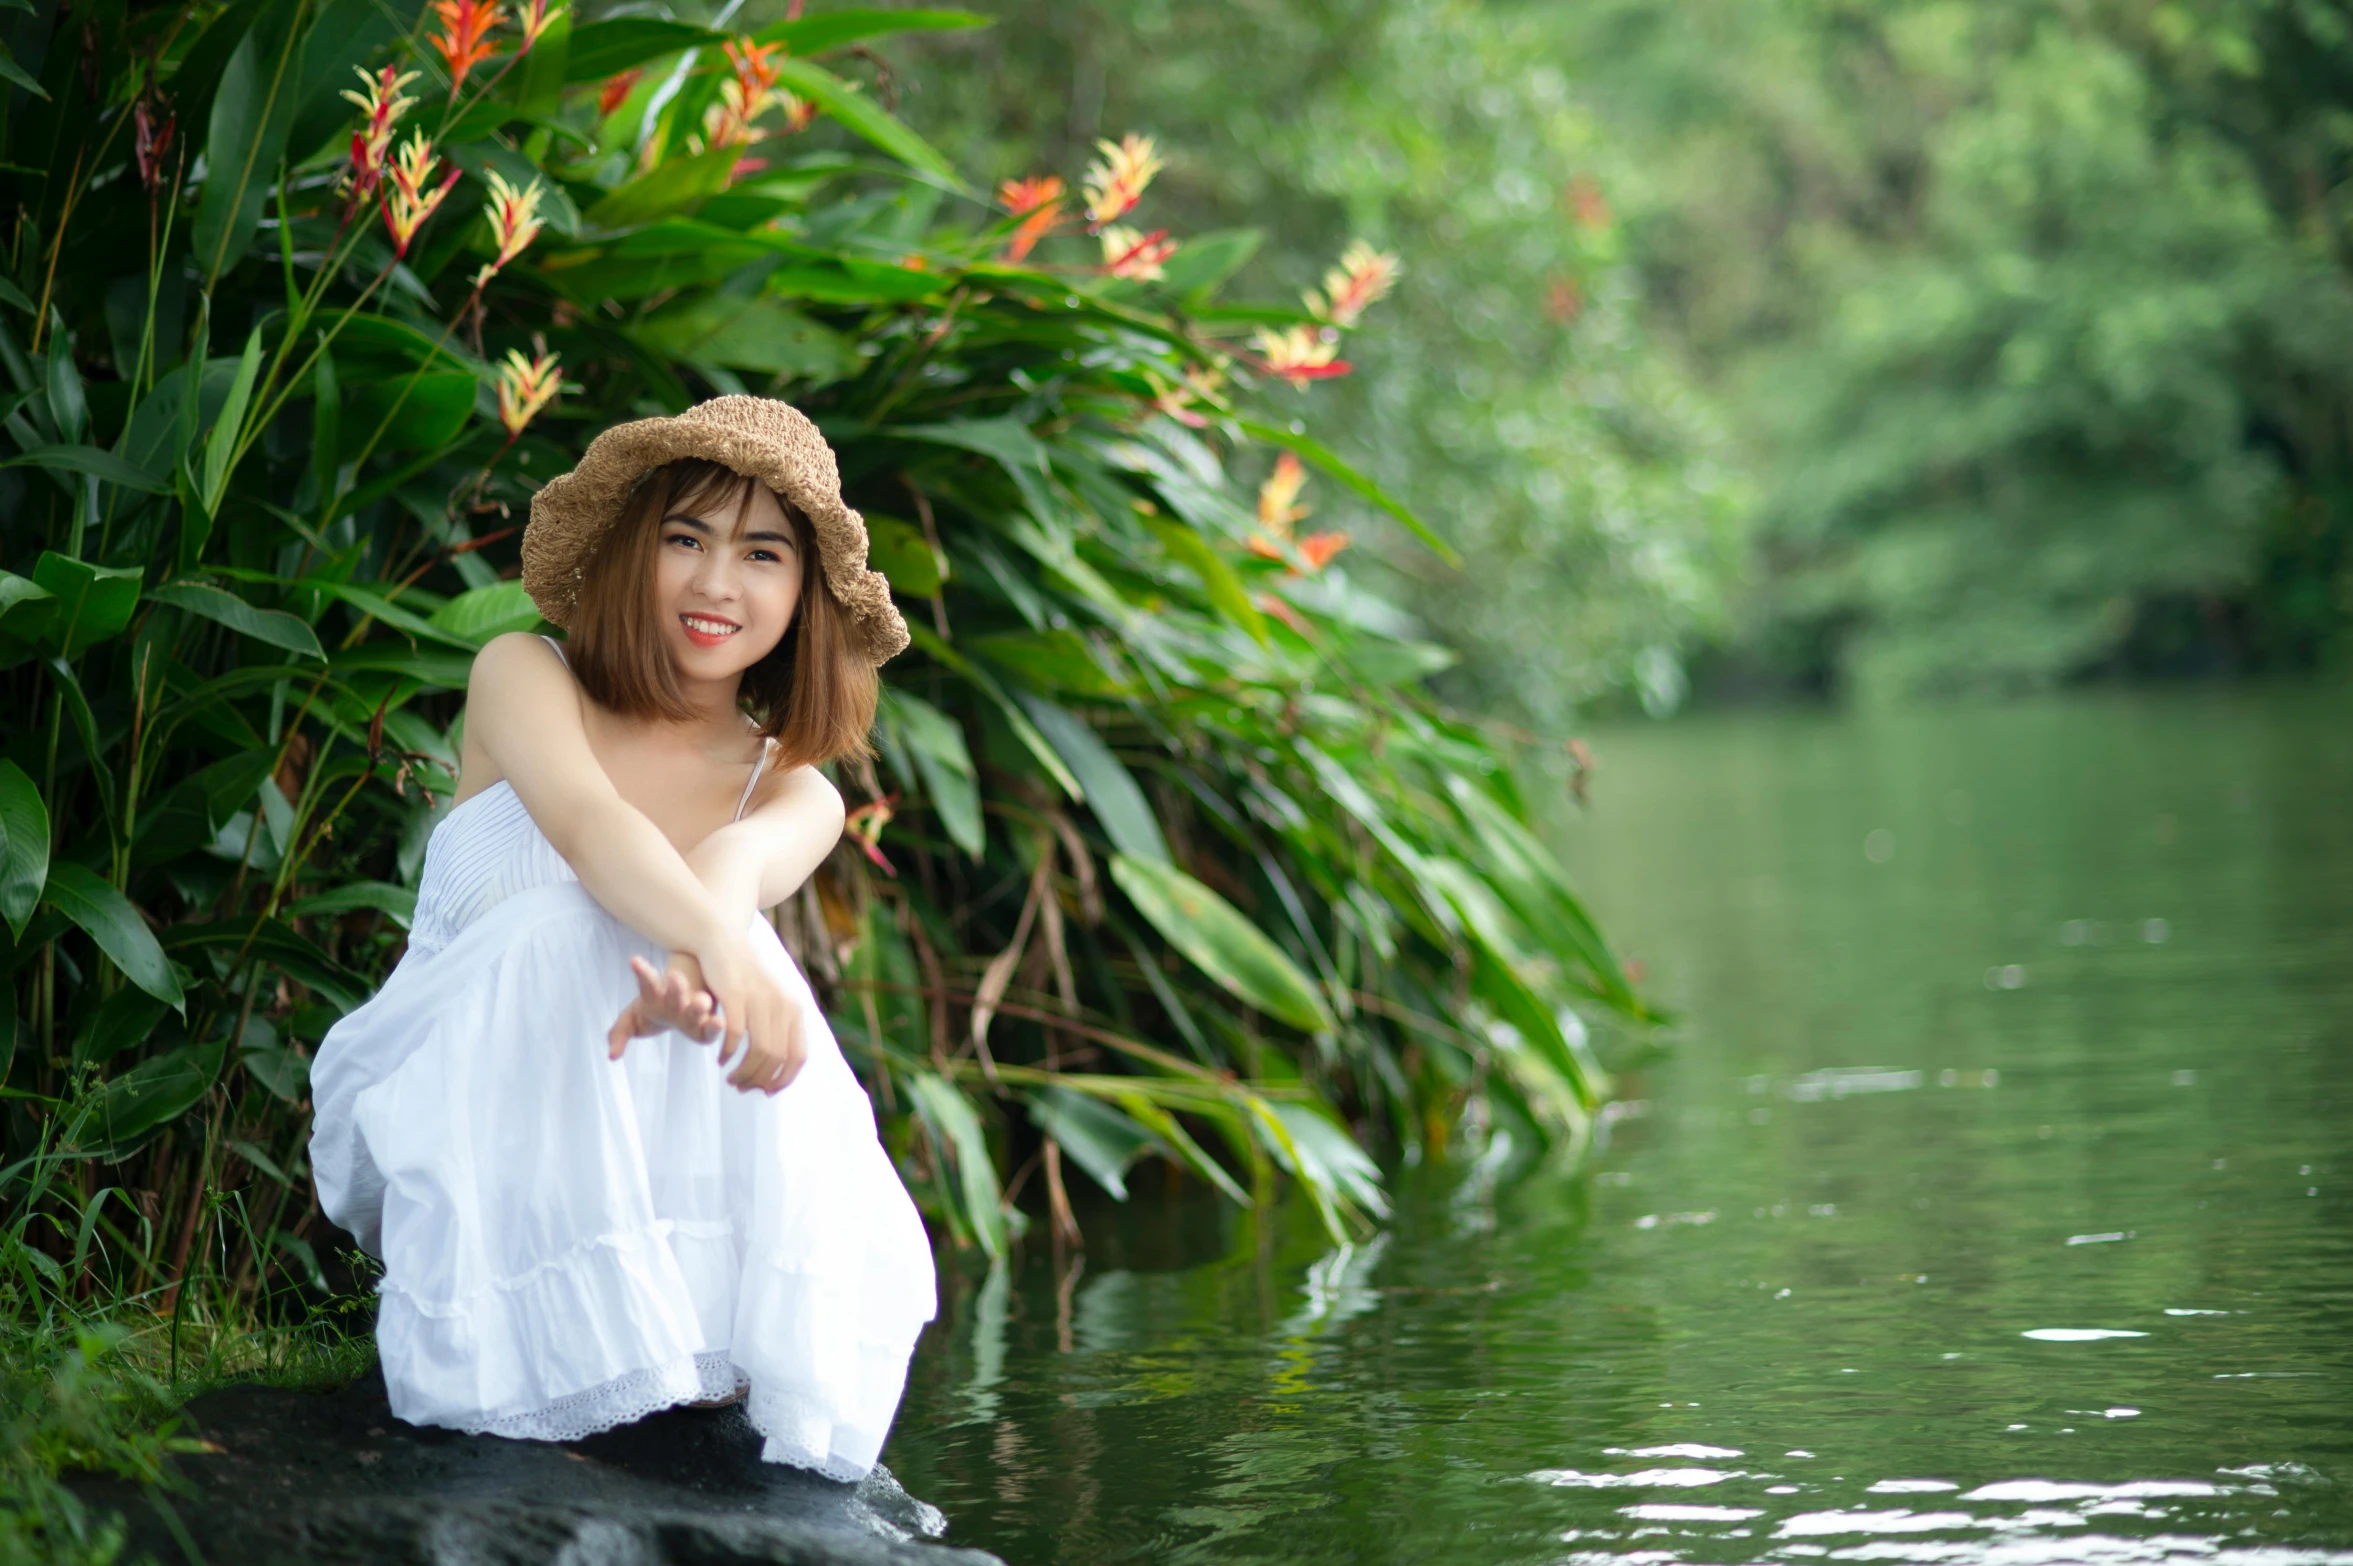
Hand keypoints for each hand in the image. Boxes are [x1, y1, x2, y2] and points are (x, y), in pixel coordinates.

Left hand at [606, 954, 722, 1060]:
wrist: (680, 1013)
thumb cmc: (654, 1014)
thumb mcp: (631, 1022)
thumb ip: (618, 1034)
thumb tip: (611, 1056)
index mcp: (655, 995)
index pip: (647, 982)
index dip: (641, 972)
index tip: (634, 960)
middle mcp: (675, 1000)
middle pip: (675, 992)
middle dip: (674, 986)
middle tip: (674, 976)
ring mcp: (691, 1012)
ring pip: (696, 1006)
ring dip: (699, 1004)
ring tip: (703, 1001)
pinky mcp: (703, 1029)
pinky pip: (710, 1029)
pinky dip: (715, 1027)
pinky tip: (720, 1022)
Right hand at [695, 938, 807, 1095]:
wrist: (723, 944)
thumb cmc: (744, 981)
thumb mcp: (769, 1004)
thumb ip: (777, 1031)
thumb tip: (778, 1070)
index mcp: (795, 1009)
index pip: (799, 1056)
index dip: (784, 1079)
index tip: (766, 1091)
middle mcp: (783, 1004)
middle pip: (776, 1058)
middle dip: (758, 1080)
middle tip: (741, 1088)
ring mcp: (761, 999)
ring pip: (759, 1051)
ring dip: (744, 1072)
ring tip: (731, 1079)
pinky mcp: (736, 994)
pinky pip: (736, 1035)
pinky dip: (728, 1053)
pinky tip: (721, 1059)